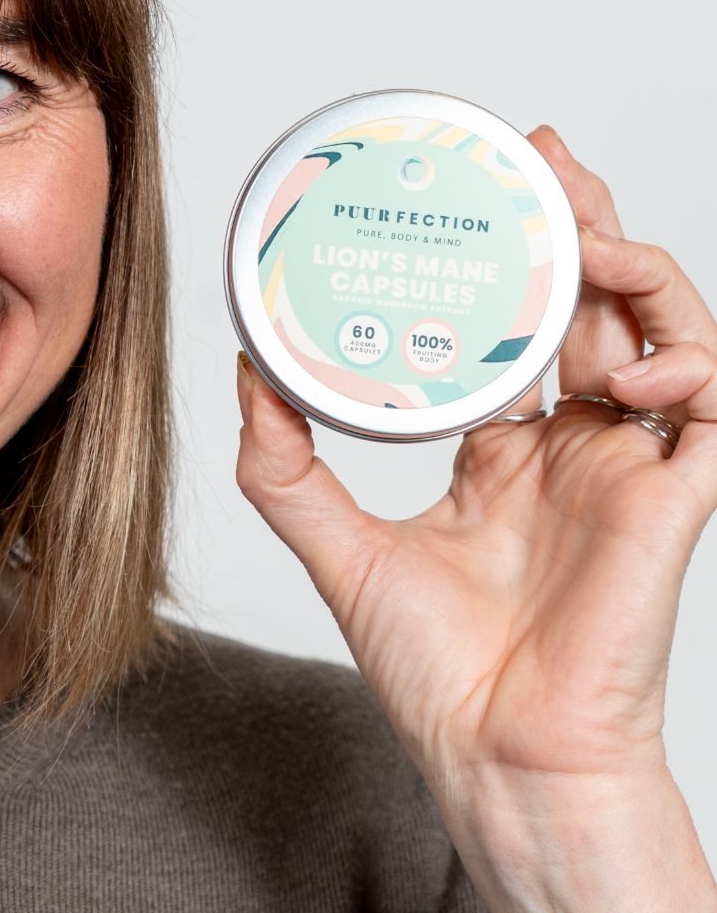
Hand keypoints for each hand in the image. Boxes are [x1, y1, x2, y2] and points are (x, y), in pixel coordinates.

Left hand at [234, 123, 715, 908]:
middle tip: (541, 157)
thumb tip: (245, 371)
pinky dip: (687, 366)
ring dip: (632, 269)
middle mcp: (571, 450)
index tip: (466, 189)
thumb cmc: (435, 675)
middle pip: (591, 304)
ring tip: (583, 232)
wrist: (495, 758)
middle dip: (577, 221)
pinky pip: (711, 410)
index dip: (505, 255)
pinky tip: (628, 365)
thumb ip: (285, 463)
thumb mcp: (334, 546)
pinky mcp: (673, 503)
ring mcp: (626, 470)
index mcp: (505, 455)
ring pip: (660, 332)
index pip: (515, 328)